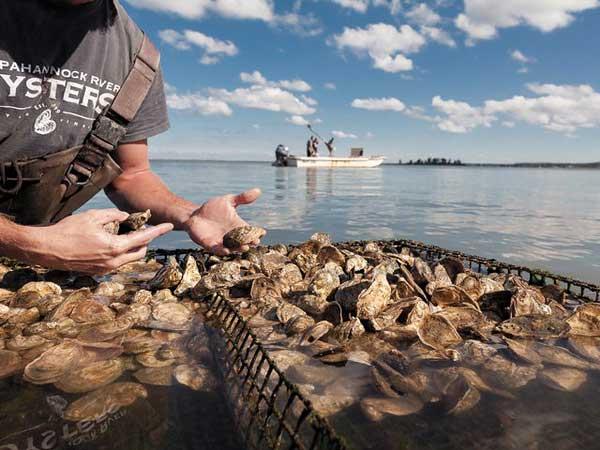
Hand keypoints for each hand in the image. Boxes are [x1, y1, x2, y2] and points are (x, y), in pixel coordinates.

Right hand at [29, 209, 172, 273]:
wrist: (46, 249)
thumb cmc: (67, 230)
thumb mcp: (92, 217)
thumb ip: (113, 215)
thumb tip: (126, 217)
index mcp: (114, 247)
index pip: (143, 238)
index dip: (158, 231)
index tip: (169, 226)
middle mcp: (113, 261)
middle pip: (140, 252)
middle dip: (145, 240)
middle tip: (144, 228)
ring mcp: (106, 268)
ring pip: (129, 258)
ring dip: (132, 247)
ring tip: (127, 233)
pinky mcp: (98, 271)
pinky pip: (117, 262)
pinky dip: (121, 252)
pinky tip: (113, 242)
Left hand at [184, 188, 261, 254]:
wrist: (195, 215)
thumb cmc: (212, 208)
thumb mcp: (228, 201)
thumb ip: (242, 198)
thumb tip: (258, 191)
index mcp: (237, 225)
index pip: (249, 230)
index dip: (256, 232)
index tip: (262, 232)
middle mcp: (231, 236)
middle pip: (243, 241)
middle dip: (249, 242)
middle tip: (254, 242)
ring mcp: (222, 241)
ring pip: (233, 248)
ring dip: (238, 248)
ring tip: (244, 247)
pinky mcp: (211, 245)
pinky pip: (218, 250)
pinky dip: (222, 251)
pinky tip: (226, 250)